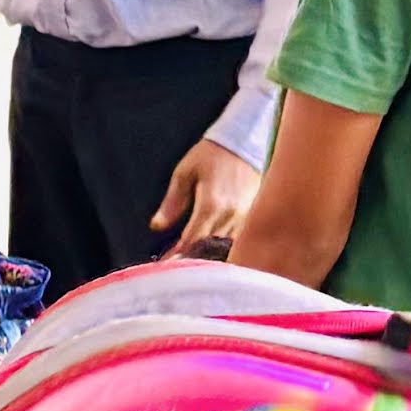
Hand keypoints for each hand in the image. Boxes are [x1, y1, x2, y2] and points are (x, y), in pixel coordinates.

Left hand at [154, 138, 256, 257]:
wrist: (245, 141)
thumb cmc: (212, 154)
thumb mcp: (185, 173)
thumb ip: (172, 202)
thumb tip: (157, 226)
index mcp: (211, 205)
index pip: (192, 240)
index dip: (178, 255)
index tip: (166, 265)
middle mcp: (230, 215)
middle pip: (209, 249)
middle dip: (191, 260)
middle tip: (176, 269)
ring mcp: (244, 217)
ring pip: (224, 247)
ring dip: (208, 257)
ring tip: (191, 264)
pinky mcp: (252, 215)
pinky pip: (236, 239)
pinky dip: (222, 247)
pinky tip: (211, 251)